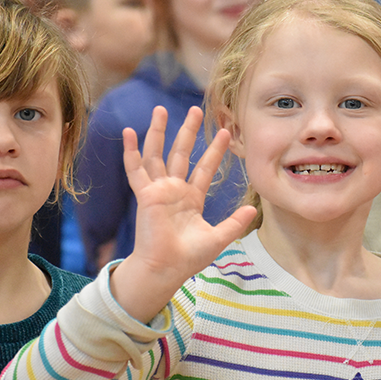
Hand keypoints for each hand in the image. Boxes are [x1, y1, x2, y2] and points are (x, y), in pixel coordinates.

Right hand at [110, 106, 255, 322]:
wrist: (166, 269)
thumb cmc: (188, 258)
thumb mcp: (218, 238)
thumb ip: (234, 222)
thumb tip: (252, 208)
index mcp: (191, 199)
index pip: (204, 168)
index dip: (215, 150)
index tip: (226, 132)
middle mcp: (174, 191)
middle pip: (181, 153)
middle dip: (188, 131)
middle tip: (195, 110)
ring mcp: (158, 191)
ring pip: (157, 155)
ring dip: (157, 132)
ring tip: (159, 109)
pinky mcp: (145, 195)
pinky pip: (135, 170)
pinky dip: (131, 151)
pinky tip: (128, 132)